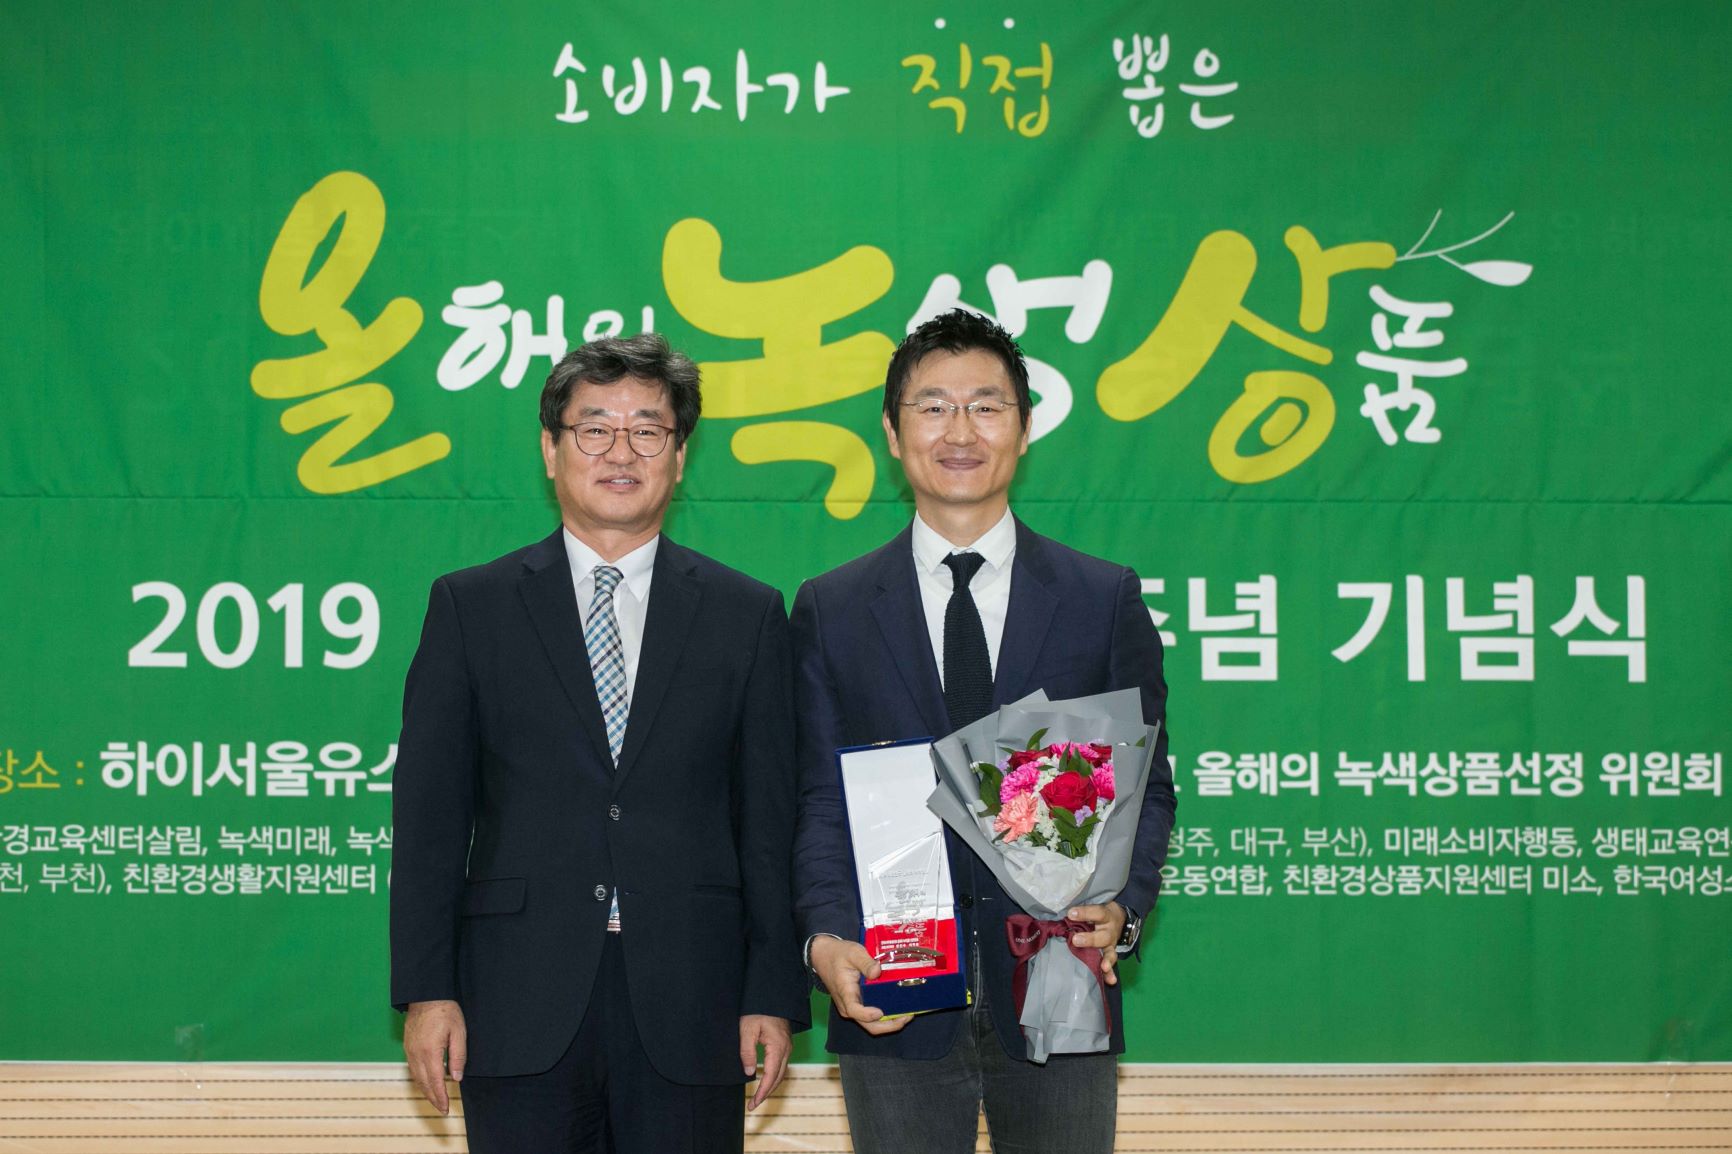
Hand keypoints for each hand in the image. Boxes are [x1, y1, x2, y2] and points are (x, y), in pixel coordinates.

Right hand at [403, 999, 466, 1113]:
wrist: (426, 995)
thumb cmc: (445, 1011)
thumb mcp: (459, 1032)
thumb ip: (458, 1055)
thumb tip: (456, 1077)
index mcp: (430, 1052)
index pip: (435, 1081)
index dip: (440, 1096)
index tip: (445, 1108)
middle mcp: (416, 1054)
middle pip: (424, 1083)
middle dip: (433, 1097)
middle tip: (442, 1109)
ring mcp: (409, 1050)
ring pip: (416, 1077)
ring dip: (425, 1090)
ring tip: (435, 1099)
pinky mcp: (407, 1046)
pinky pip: (412, 1068)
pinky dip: (419, 1079)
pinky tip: (426, 1082)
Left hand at [739, 1014, 792, 1110]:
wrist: (770, 995)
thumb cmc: (757, 1010)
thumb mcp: (747, 1029)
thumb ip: (747, 1052)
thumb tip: (750, 1072)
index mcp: (778, 1046)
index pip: (771, 1076)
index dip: (762, 1092)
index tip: (753, 1104)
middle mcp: (786, 1049)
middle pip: (779, 1077)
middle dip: (767, 1093)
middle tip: (753, 1105)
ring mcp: (787, 1046)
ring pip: (782, 1072)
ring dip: (771, 1086)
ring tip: (758, 1097)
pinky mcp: (784, 1044)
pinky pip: (781, 1065)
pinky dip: (774, 1076)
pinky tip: (765, 1080)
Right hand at [808, 936, 908, 1035]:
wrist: (823, 956)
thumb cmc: (839, 954)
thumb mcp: (853, 952)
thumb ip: (866, 961)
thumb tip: (878, 971)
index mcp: (845, 992)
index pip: (855, 1010)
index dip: (868, 1015)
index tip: (881, 1012)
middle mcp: (848, 1006)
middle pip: (868, 1025)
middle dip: (890, 1025)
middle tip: (908, 1016)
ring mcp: (853, 1008)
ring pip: (872, 1025)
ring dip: (890, 1023)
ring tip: (908, 1014)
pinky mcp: (857, 1006)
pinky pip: (872, 1019)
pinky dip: (887, 1018)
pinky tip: (899, 1009)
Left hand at [1067, 901, 1127, 984]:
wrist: (1118, 918)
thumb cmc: (1096, 914)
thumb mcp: (1092, 909)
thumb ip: (1079, 914)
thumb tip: (1058, 917)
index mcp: (1105, 916)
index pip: (1096, 912)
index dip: (1084, 913)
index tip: (1071, 914)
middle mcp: (1109, 930)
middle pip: (1102, 935)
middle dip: (1090, 939)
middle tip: (1076, 940)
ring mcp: (1111, 944)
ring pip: (1110, 952)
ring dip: (1106, 960)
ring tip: (1104, 967)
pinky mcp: (1110, 954)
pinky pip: (1111, 965)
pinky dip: (1110, 973)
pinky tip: (1110, 980)